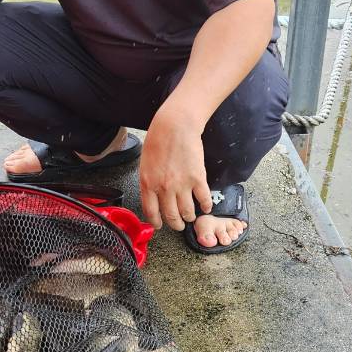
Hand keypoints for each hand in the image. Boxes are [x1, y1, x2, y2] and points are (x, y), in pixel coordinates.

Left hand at [139, 106, 212, 230]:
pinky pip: (204, 200)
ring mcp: (181, 185)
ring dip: (190, 217)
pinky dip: (206, 206)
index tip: (160, 225)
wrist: (174, 126)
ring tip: (191, 216)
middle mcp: (164, 188)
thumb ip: (149, 183)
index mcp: (148, 184)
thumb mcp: (145, 165)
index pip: (151, 213)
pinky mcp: (197, 179)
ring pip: (187, 212)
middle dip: (176, 225)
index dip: (157, 223)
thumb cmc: (158, 141)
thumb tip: (154, 197)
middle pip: (171, 216)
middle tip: (179, 225)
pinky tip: (206, 207)